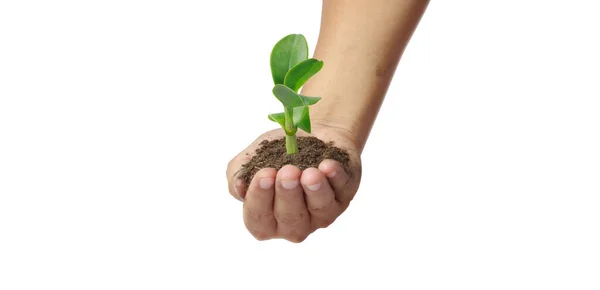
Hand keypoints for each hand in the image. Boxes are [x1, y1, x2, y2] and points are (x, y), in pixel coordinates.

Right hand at [226, 124, 361, 242]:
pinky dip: (336, 178)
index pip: (258, 220)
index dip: (260, 199)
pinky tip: (328, 165)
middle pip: (291, 220)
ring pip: (320, 210)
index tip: (264, 174)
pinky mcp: (344, 197)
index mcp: (266, 219)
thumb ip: (238, 173)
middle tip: (287, 171)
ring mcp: (321, 213)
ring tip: (310, 173)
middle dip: (288, 196)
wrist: (309, 132)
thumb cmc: (277, 151)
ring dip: (315, 191)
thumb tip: (239, 187)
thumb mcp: (253, 158)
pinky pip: (342, 191)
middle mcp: (294, 223)